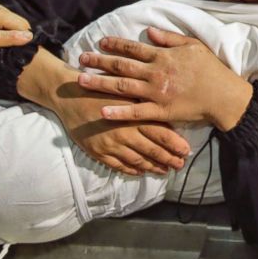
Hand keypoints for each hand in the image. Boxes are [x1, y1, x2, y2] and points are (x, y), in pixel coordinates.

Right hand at [51, 79, 189, 175]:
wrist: (70, 94)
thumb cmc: (101, 87)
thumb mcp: (127, 90)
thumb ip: (145, 102)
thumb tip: (167, 112)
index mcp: (134, 115)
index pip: (162, 134)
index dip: (176, 145)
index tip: (187, 151)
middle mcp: (125, 132)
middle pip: (153, 150)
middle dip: (169, 159)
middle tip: (180, 165)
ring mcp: (111, 144)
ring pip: (137, 160)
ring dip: (152, 167)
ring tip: (164, 170)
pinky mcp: (98, 151)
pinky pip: (118, 165)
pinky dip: (131, 169)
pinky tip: (140, 171)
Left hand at [78, 28, 253, 131]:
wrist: (223, 96)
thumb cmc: (211, 69)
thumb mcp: (193, 46)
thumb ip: (169, 38)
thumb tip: (149, 31)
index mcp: (162, 56)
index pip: (133, 48)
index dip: (115, 44)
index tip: (100, 42)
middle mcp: (155, 73)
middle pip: (121, 66)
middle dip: (99, 61)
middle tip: (81, 59)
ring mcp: (156, 93)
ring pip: (122, 87)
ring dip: (100, 83)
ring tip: (81, 80)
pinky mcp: (160, 111)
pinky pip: (135, 112)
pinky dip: (118, 112)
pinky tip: (101, 110)